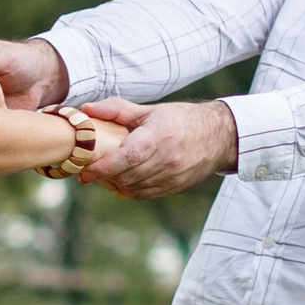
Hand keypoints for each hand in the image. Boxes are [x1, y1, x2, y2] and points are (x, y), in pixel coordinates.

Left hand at [77, 97, 238, 195]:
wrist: (219, 136)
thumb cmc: (181, 119)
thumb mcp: (150, 110)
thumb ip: (116, 110)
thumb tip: (86, 110)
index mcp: (158, 137)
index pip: (126, 157)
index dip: (103, 167)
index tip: (85, 170)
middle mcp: (167, 159)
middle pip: (127, 176)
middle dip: (104, 177)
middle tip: (87, 171)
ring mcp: (173, 176)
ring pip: (134, 188)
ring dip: (115, 185)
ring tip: (103, 176)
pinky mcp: (176, 187)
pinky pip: (146, 194)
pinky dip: (130, 190)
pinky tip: (121, 182)